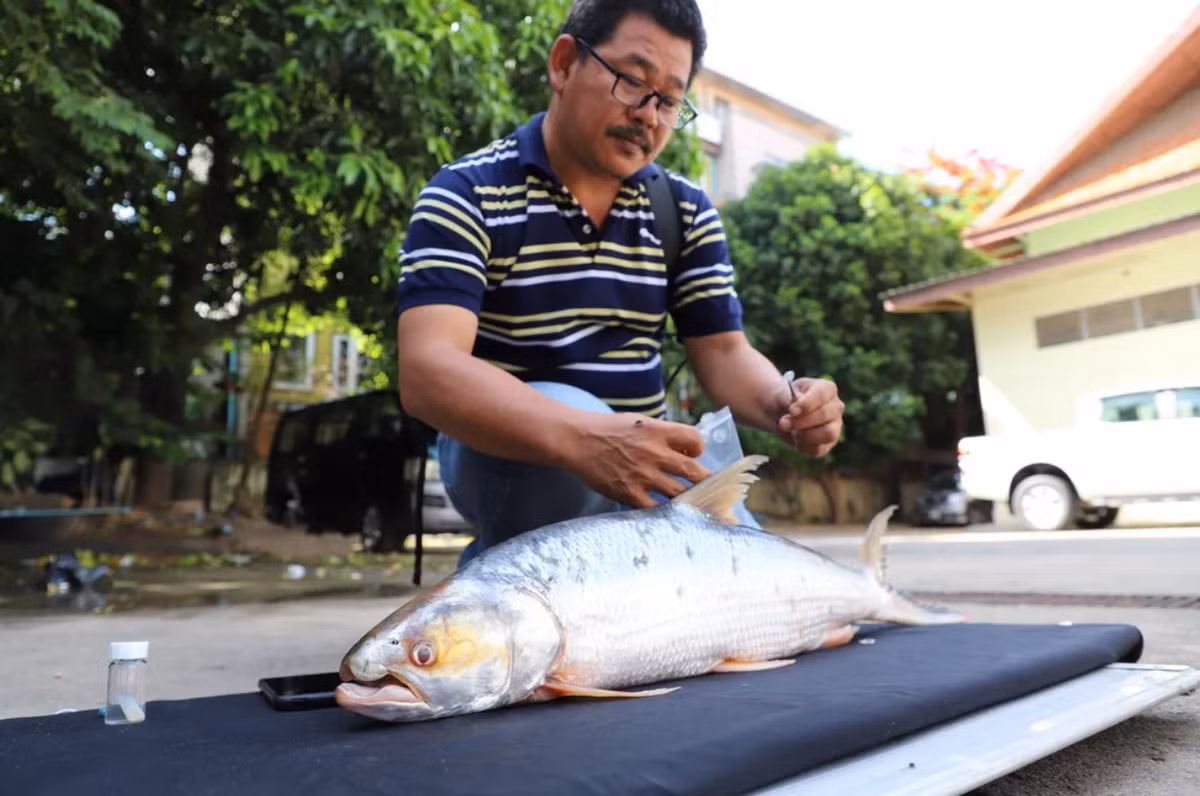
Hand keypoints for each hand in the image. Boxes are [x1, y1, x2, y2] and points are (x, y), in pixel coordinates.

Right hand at [567, 413, 712, 507]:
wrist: (577, 440)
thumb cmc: (607, 429)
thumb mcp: (639, 422)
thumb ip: (661, 435)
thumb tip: (683, 450)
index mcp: (658, 431)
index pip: (696, 441)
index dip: (698, 450)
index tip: (694, 456)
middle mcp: (654, 452)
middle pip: (694, 472)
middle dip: (706, 482)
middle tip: (713, 490)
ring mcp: (642, 475)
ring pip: (679, 493)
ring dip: (689, 500)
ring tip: (695, 505)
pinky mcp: (629, 492)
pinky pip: (655, 508)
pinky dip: (664, 511)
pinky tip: (667, 512)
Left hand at [777, 377, 842, 456]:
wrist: (783, 413)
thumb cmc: (786, 400)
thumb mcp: (782, 394)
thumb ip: (786, 399)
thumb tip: (794, 411)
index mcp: (827, 389)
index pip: (823, 394)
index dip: (807, 404)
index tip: (792, 411)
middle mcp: (836, 406)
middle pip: (824, 415)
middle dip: (800, 422)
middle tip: (783, 423)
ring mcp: (835, 425)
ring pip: (828, 434)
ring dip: (805, 435)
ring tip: (791, 431)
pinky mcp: (829, 443)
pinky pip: (819, 449)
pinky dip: (803, 446)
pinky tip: (795, 438)